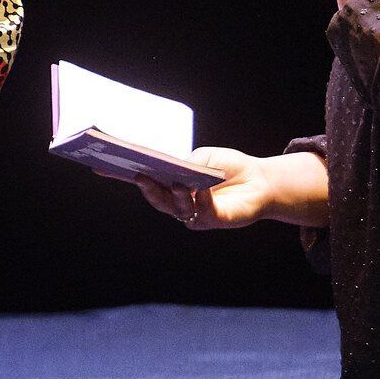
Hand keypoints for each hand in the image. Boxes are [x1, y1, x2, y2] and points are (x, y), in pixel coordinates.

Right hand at [132, 147, 272, 229]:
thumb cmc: (229, 167)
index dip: (137, 179)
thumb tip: (174, 168)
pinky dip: (203, 198)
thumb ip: (188, 164)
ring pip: (179, 208)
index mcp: (175, 188)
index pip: (152, 185)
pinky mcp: (215, 220)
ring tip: (176, 182)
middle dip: (150, 189)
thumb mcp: (205, 158)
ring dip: (176, 196)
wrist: (260, 180)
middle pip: (160, 200)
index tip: (119, 168)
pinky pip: (204, 210)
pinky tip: (202, 188)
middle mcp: (182, 204)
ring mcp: (197, 215)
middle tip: (141, 176)